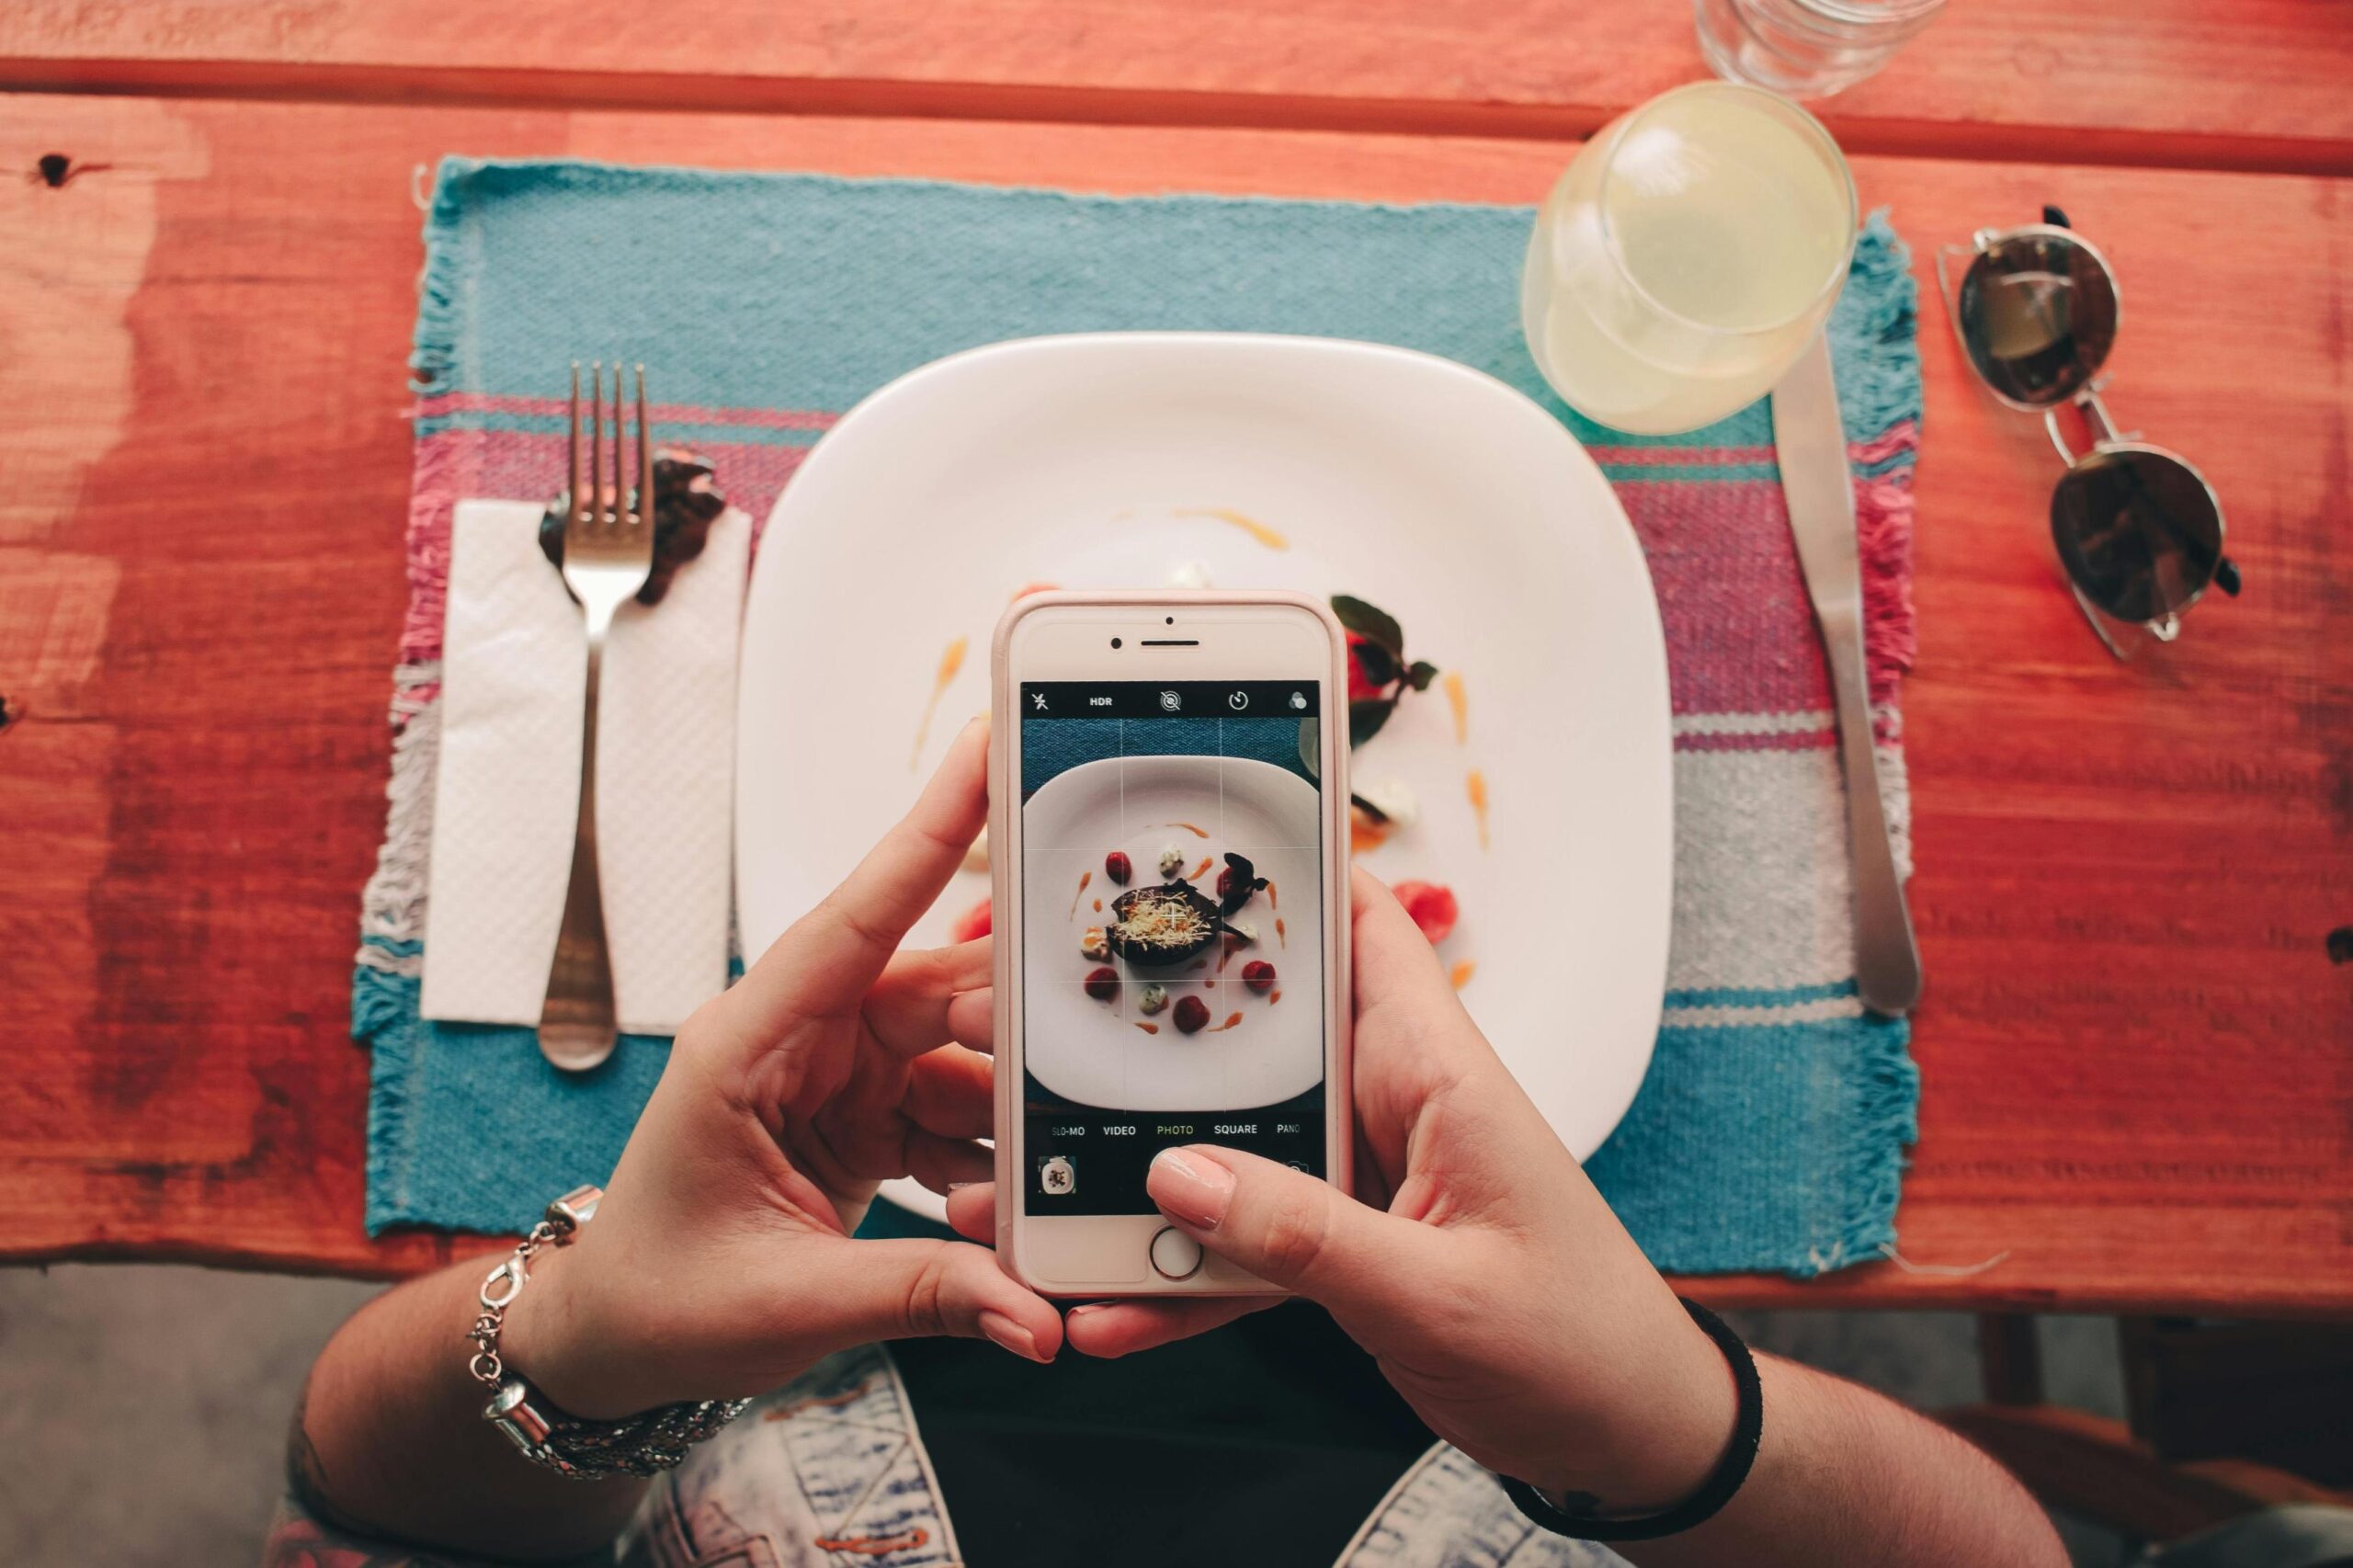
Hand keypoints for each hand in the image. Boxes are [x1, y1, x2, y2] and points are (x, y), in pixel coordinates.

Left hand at [507, 720, 1060, 1419]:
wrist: (613, 1344)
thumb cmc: (658, 1299)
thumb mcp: (789, 1303)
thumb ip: (924, 1296)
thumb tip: (1035, 1313)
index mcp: (748, 1043)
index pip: (854, 920)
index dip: (927, 832)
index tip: (988, 751)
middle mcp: (799, 1039)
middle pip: (937, 990)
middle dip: (1018, 1021)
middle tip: (1095, 1051)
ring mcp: (835, 1075)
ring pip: (962, 1054)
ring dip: (1010, 1115)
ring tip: (1043, 1178)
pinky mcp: (864, 1116)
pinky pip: (956, 1112)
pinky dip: (992, 1159)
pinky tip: (1008, 1209)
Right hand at [948, 870, 1729, 1509]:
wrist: (1629, 1438)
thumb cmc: (1580, 1347)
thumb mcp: (1437, 1295)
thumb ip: (1308, 1239)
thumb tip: (1180, 1178)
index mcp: (1437, 1073)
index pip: (1362, 927)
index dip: (1283, 868)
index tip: (1178, 838)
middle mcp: (1393, 1104)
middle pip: (1260, 1033)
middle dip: (1156, 1033)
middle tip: (1042, 1029)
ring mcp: (1363, 1173)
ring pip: (1233, 1143)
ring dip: (1146, 1175)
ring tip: (1044, 1197)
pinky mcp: (1346, 1240)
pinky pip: (1244, 1236)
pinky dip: (1183, 1272)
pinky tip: (1116, 1306)